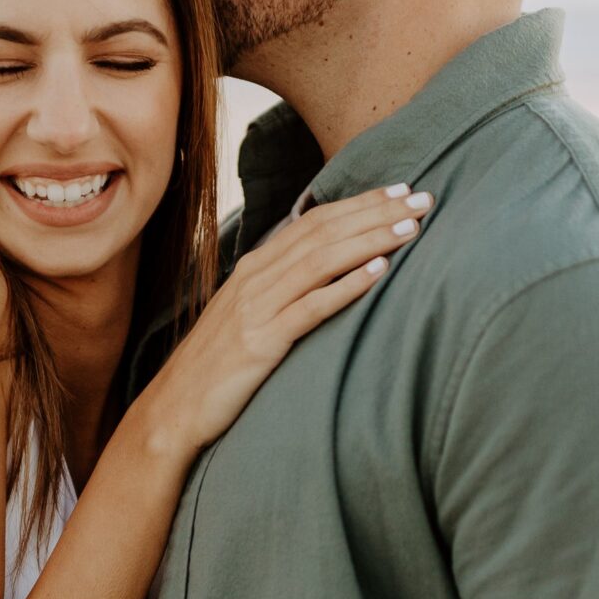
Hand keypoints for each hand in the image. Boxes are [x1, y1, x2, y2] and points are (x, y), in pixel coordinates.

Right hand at [134, 187, 432, 469]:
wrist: (175, 407)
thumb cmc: (219, 364)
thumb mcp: (249, 314)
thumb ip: (282, 287)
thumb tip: (326, 269)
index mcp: (256, 266)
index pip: (315, 220)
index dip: (360, 203)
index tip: (401, 191)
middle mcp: (257, 277)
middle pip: (324, 232)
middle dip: (376, 213)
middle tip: (423, 199)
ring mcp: (257, 307)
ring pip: (322, 260)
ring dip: (370, 240)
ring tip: (411, 228)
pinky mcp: (261, 341)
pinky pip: (311, 307)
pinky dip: (346, 285)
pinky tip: (379, 271)